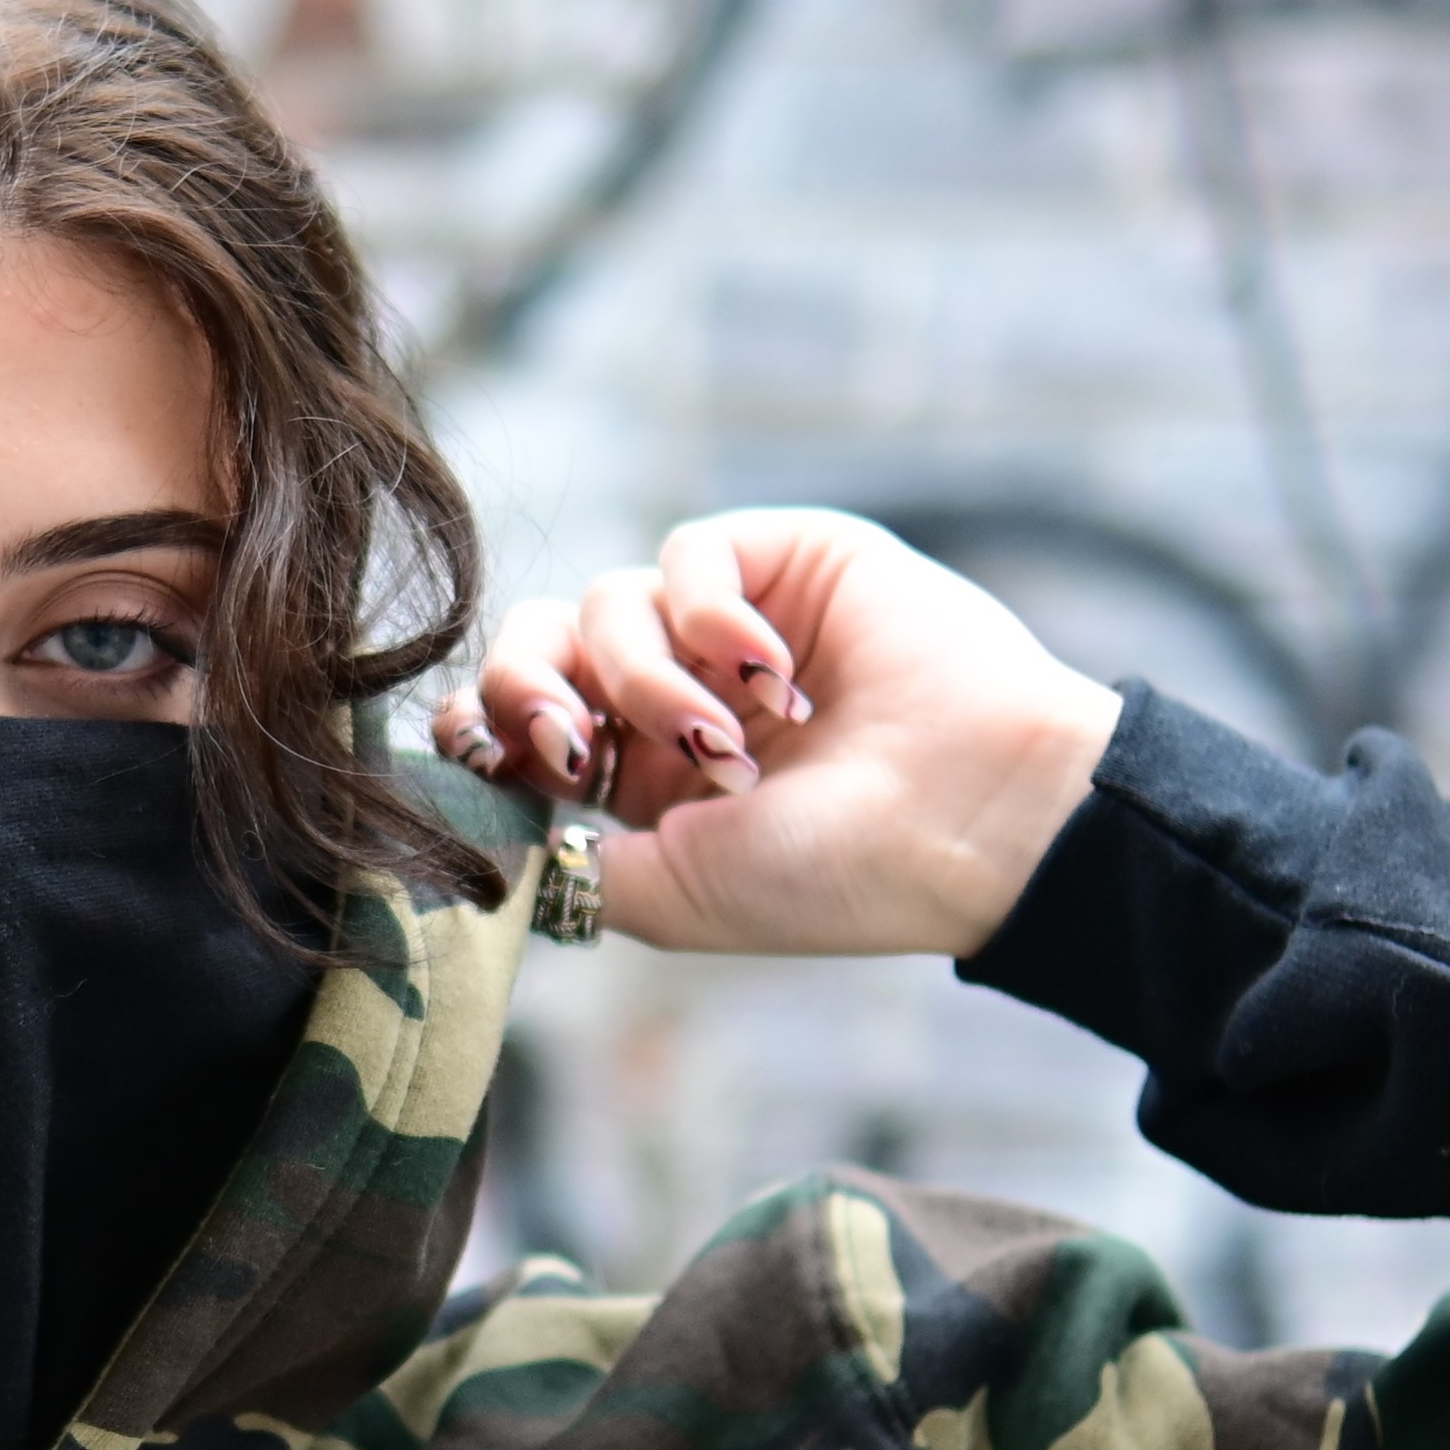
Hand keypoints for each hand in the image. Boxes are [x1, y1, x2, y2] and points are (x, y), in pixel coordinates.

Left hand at [436, 509, 1121, 956]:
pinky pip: (686, 553)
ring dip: (647, 680)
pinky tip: (772, 677)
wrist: (972, 820)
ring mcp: (727, 624)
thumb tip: (476, 828)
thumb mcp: (676, 896)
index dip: (481, 723)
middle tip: (571, 748)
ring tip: (733, 743)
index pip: (515, 718)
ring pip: (605, 602)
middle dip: (527, 689)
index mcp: (639, 775)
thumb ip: (568, 867)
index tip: (487, 756)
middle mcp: (674, 693)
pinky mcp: (782, 559)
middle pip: (535, 641)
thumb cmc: (836, 874)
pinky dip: (710, 614)